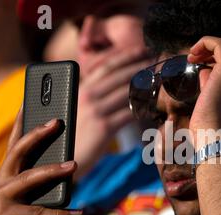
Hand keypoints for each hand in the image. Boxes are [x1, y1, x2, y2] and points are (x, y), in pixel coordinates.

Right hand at [0, 111, 81, 214]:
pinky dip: (61, 213)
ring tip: (74, 164)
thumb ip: (49, 183)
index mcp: (9, 175)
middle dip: (37, 134)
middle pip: (18, 151)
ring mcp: (0, 199)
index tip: (34, 102)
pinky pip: (38, 212)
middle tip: (57, 121)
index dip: (24, 121)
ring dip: (52, 171)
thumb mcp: (40, 200)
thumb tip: (71, 164)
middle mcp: (1, 182)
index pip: (16, 143)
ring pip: (28, 178)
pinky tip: (79, 212)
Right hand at [74, 47, 153, 178]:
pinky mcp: (105, 128)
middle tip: (157, 61)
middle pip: (120, 76)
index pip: (106, 66)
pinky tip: (153, 106)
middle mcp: (87, 96)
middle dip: (141, 66)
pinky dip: (143, 108)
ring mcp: (96, 111)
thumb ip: (90, 96)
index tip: (141, 49)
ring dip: (146, 85)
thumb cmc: (70, 136)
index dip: (126, 56)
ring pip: (128, 93)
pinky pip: (130, 114)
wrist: (61, 160)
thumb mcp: (76, 110)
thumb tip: (110, 87)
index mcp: (80, 89)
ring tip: (160, 80)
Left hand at [187, 37, 220, 148]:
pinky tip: (193, 52)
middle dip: (215, 53)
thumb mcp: (219, 108)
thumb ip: (215, 87)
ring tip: (193, 56)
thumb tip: (205, 71)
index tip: (204, 69)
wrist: (218, 141)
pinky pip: (219, 44)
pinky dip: (205, 42)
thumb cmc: (214, 133)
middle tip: (195, 60)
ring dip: (209, 47)